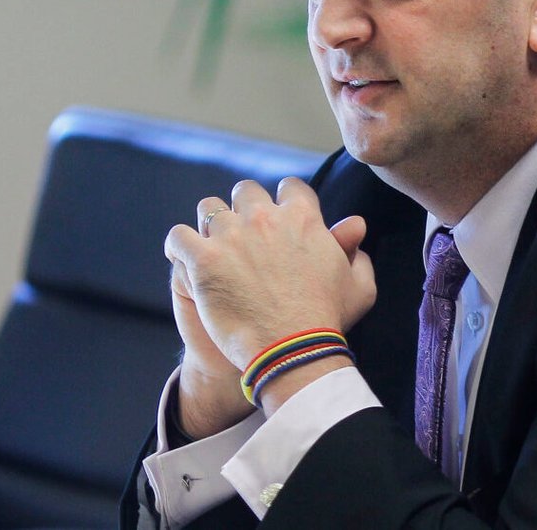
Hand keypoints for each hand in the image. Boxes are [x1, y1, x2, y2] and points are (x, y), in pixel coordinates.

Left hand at [165, 178, 375, 414]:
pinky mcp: (203, 259)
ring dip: (210, 223)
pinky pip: (178, 236)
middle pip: (245, 192)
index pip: (289, 187)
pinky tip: (185, 259)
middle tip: (242, 234)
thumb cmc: (328, 319)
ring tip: (210, 245)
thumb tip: (355, 226)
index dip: (283, 200)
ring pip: (208, 208)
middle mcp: (265, 217)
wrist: (292, 348)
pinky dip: (179, 245)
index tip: (277, 218)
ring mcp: (231, 235)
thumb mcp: (358, 284)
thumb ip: (356, 251)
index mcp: (303, 217)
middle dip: (243, 208)